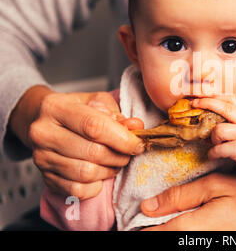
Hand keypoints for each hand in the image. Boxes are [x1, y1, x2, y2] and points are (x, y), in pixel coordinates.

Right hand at [9, 85, 144, 199]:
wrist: (43, 120)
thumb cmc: (75, 110)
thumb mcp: (97, 102)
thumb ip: (117, 114)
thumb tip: (136, 126)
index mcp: (56, 107)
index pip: (94, 126)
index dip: (122, 139)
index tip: (137, 144)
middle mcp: (43, 133)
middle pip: (92, 152)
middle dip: (118, 156)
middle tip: (127, 153)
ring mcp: (41, 157)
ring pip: (86, 173)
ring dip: (109, 170)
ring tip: (114, 162)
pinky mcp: (45, 177)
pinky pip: (77, 190)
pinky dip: (95, 186)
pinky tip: (99, 174)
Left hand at [192, 96, 235, 182]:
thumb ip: (231, 118)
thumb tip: (206, 119)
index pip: (229, 98)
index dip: (213, 96)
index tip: (199, 94)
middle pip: (224, 107)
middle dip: (206, 103)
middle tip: (194, 104)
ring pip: (219, 130)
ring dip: (212, 137)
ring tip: (214, 143)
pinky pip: (219, 149)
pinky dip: (212, 153)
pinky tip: (212, 154)